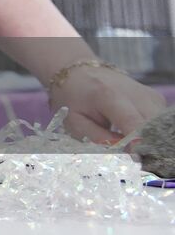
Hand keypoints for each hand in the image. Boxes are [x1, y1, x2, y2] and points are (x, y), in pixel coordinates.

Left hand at [48, 62, 168, 143]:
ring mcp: (150, 95)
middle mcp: (135, 93)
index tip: (136, 159)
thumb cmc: (74, 101)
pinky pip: (159, 122)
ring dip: (148, 139)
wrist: (81, 74)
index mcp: (109, 96)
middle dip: (146, 146)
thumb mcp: (76, 123)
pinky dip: (150, 131)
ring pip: (159, 127)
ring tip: (130, 141)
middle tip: (131, 154)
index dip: (139, 145)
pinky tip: (135, 132)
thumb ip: (100, 139)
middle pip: (152, 128)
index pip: (134, 124)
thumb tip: (129, 154)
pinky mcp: (157, 99)